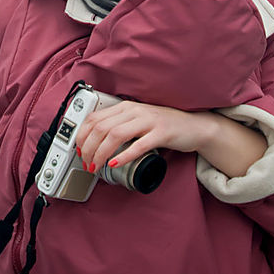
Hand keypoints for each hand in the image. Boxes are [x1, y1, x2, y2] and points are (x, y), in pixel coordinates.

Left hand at [76, 101, 208, 173]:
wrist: (194, 126)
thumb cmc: (163, 126)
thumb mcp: (137, 121)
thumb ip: (119, 125)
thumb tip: (94, 142)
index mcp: (125, 107)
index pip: (94, 118)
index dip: (82, 136)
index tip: (79, 151)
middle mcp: (134, 111)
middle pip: (101, 128)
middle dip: (88, 148)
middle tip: (87, 163)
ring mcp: (148, 121)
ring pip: (115, 134)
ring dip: (101, 153)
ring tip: (96, 166)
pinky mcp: (162, 133)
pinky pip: (139, 144)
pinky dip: (124, 155)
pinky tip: (115, 163)